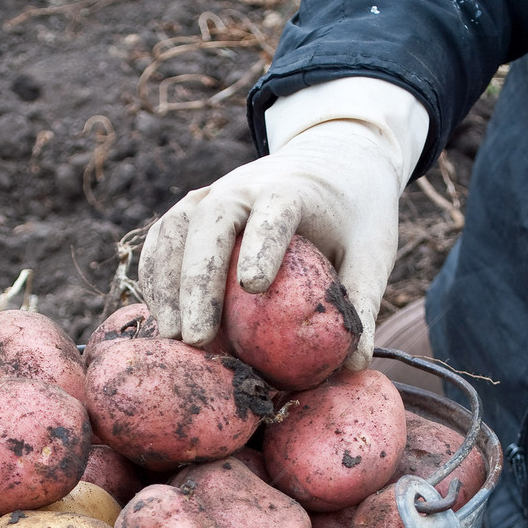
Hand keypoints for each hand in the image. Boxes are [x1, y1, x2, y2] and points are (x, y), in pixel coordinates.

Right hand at [138, 78, 428, 369]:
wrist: (330, 161)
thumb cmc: (353, 216)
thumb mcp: (372, 252)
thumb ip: (361, 301)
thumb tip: (355, 365)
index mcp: (293, 189)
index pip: (274, 210)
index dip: (263, 244)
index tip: (255, 287)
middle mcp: (244, 186)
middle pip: (210, 224)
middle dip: (198, 282)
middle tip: (198, 339)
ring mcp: (211, 195)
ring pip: (175, 230)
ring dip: (166, 285)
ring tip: (171, 337)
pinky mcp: (192, 211)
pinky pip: (161, 241)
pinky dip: (155, 279)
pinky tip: (159, 320)